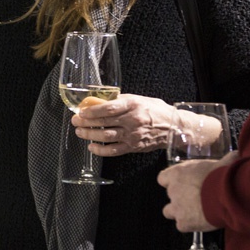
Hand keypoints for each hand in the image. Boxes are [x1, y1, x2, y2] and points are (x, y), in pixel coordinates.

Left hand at [71, 93, 190, 155]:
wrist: (173, 128)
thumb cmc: (156, 111)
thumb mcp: (139, 99)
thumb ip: (121, 100)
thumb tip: (102, 100)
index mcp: (132, 105)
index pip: (108, 108)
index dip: (92, 111)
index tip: (81, 111)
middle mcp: (132, 120)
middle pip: (104, 122)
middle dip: (86, 122)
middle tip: (75, 121)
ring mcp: (132, 135)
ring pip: (106, 137)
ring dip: (90, 135)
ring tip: (80, 132)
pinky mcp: (133, 147)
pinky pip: (113, 150)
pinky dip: (101, 150)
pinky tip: (92, 147)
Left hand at [158, 150, 236, 231]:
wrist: (228, 196)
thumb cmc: (224, 177)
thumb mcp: (222, 163)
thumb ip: (224, 160)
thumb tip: (236, 155)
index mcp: (177, 173)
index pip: (163, 178)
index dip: (172, 182)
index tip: (183, 184)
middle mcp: (173, 190)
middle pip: (170, 195)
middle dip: (181, 197)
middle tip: (197, 199)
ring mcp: (176, 208)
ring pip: (169, 212)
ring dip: (180, 212)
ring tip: (196, 212)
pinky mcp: (183, 223)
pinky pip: (182, 226)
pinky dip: (190, 225)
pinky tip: (202, 221)